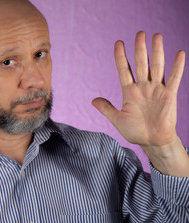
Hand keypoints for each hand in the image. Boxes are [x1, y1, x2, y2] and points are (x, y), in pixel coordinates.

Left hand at [92, 31, 188, 176]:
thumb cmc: (135, 131)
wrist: (152, 141)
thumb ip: (106, 108)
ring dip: (157, 51)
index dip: (121, 56)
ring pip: (156, 66)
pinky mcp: (169, 95)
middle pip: (140, 63)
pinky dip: (177, 67)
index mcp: (129, 92)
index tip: (118, 43)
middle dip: (139, 48)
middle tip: (139, 33)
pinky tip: (178, 53)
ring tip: (156, 36)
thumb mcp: (117, 119)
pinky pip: (173, 79)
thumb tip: (92, 100)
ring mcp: (156, 90)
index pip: (124, 69)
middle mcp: (142, 87)